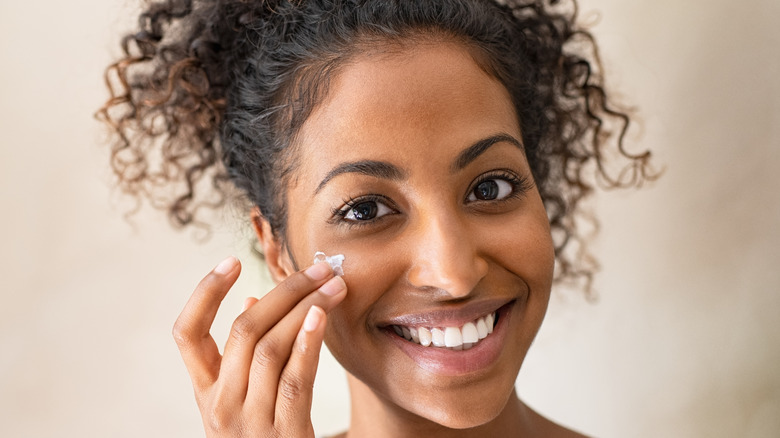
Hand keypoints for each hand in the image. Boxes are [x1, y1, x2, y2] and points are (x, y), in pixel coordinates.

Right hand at [173, 256, 346, 436]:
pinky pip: (295, 380)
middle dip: (283, 290)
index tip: (230, 261)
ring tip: (332, 284)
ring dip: (305, 307)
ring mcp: (250, 423)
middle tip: (317, 267)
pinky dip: (307, 343)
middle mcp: (220, 406)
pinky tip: (321, 316)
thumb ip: (242, 356)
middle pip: (242, 330)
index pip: (186, 335)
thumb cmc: (264, 437)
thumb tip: (252, 300)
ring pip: (269, 347)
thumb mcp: (242, 400)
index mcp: (205, 392)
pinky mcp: (285, 435)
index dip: (204, 294)